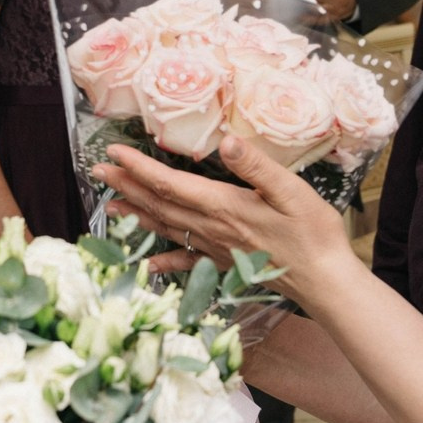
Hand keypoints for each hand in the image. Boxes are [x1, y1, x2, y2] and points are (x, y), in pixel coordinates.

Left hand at [93, 135, 355, 307]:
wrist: (324, 281)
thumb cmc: (313, 233)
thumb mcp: (292, 190)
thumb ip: (257, 166)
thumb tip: (227, 141)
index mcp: (223, 206)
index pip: (170, 184)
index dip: (139, 168)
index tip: (114, 153)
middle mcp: (212, 228)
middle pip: (159, 204)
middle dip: (127, 186)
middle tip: (98, 171)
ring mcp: (215, 248)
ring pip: (166, 229)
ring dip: (135, 216)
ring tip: (108, 207)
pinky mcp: (224, 263)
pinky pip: (184, 260)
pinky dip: (161, 260)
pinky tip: (145, 264)